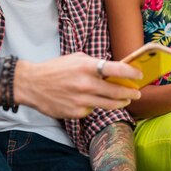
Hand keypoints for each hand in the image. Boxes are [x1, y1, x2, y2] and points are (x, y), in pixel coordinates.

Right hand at [14, 53, 142, 118]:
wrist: (31, 84)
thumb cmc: (56, 68)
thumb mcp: (77, 58)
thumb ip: (96, 64)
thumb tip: (115, 70)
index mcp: (87, 67)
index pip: (117, 70)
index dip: (132, 73)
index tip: (139, 76)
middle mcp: (85, 84)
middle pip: (117, 92)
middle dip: (130, 93)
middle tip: (137, 93)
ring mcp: (81, 100)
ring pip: (109, 105)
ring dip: (120, 103)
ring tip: (125, 100)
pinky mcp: (75, 112)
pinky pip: (92, 110)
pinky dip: (95, 106)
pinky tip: (92, 102)